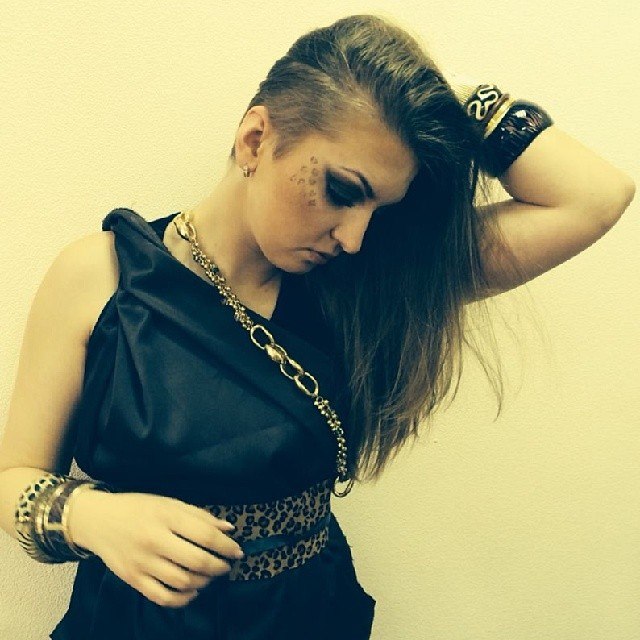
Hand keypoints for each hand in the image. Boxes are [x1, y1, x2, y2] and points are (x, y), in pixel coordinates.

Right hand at [67, 489, 243, 607]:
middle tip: (225, 566)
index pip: (205, 535)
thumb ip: (199, 516)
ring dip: (203, 582)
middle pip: (196, 561)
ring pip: (182, 582)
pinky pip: (163, 597)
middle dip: (218, 566)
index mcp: (166, 516)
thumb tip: (228, 529)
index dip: (226, 546)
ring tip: (209, 576)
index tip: (237, 551)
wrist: (98, 520)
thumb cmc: (138, 508)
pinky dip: (182, 599)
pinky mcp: (132, 580)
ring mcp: (142, 562)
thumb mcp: (169, 503)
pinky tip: (191, 591)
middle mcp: (154, 540)